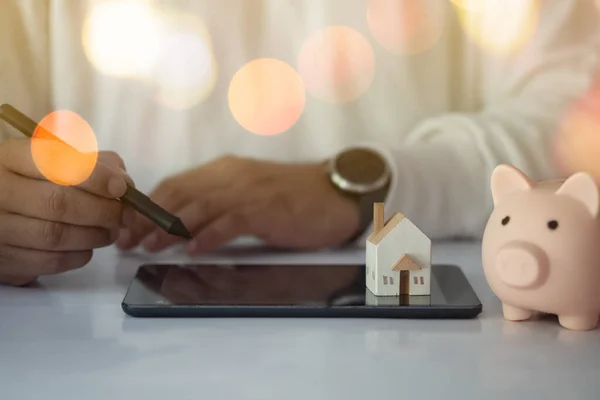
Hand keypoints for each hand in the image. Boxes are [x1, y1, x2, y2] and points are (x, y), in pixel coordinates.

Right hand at [0, 138, 133, 285]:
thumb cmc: (28, 181)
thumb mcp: (50, 159)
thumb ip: (88, 162)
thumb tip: (123, 181)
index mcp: (8, 158)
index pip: (55, 163)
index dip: (95, 176)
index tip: (121, 187)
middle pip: (59, 203)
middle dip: (103, 210)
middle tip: (126, 214)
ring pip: (56, 236)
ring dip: (96, 235)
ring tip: (111, 229)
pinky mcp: (4, 260)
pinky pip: (50, 261)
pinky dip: (80, 254)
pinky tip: (88, 245)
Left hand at [116, 155, 360, 253]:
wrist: (335, 194)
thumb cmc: (292, 198)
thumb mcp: (249, 193)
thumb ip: (218, 202)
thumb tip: (183, 224)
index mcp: (225, 170)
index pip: (175, 183)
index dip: (147, 204)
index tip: (128, 225)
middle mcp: (232, 175)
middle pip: (179, 193)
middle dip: (148, 218)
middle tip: (128, 240)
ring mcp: (249, 190)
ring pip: (198, 206)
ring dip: (170, 228)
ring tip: (150, 247)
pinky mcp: (266, 208)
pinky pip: (230, 221)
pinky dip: (209, 235)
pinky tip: (194, 249)